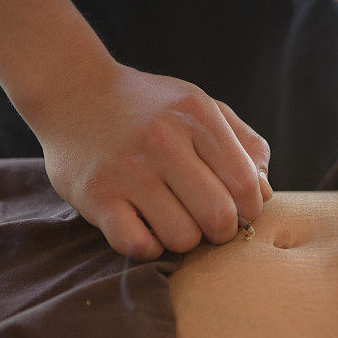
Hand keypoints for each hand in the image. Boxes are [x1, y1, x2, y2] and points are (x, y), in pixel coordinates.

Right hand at [37, 61, 272, 259]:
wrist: (73, 90)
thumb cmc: (151, 107)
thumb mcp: (202, 106)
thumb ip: (244, 144)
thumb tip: (265, 193)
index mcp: (195, 115)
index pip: (244, 184)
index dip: (251, 209)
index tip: (240, 212)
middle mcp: (162, 141)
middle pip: (218, 216)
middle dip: (222, 231)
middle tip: (210, 224)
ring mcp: (126, 171)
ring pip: (181, 238)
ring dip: (184, 239)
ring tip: (174, 219)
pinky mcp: (96, 197)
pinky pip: (138, 246)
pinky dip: (150, 247)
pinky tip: (147, 227)